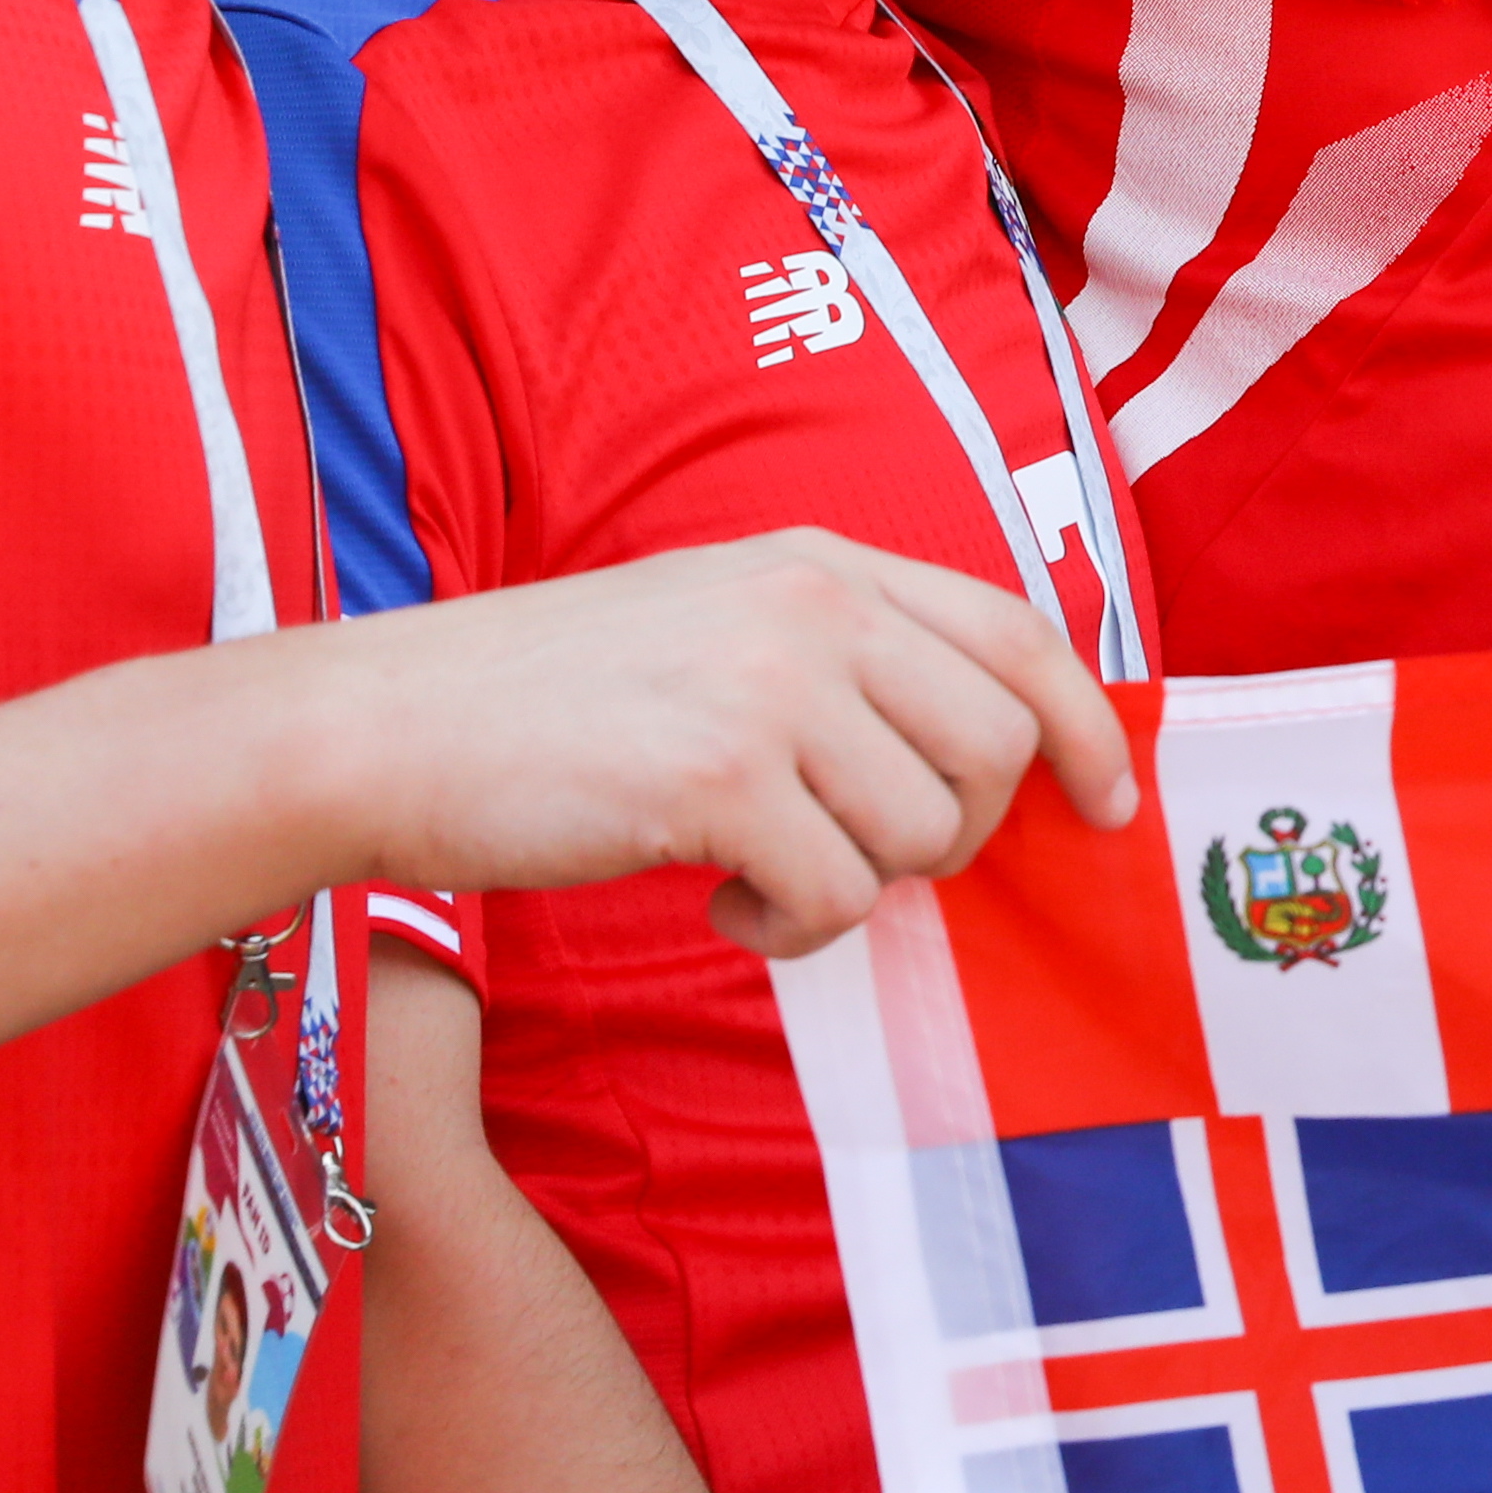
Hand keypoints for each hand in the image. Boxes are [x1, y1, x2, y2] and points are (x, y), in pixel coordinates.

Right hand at [298, 534, 1137, 958]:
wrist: (382, 727)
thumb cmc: (544, 700)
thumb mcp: (714, 625)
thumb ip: (838, 661)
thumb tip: (967, 759)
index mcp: (822, 563)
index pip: (1018, 632)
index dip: (1084, 726)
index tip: (1109, 804)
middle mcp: (815, 607)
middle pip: (998, 745)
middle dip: (959, 835)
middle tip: (868, 863)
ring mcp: (771, 688)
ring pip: (925, 832)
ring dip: (857, 887)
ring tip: (761, 877)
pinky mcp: (720, 780)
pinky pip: (837, 896)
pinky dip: (790, 929)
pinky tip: (718, 905)